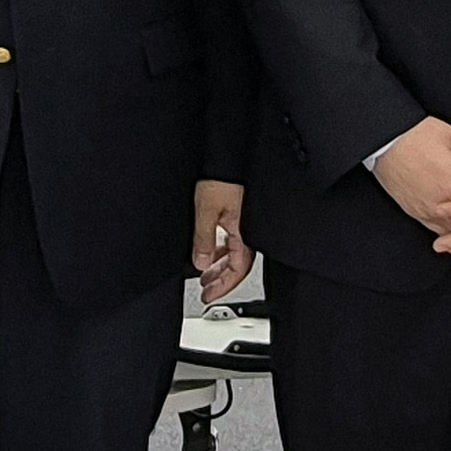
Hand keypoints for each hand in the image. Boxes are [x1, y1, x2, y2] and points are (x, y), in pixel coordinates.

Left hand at [191, 182, 252, 301]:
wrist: (229, 154)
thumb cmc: (222, 177)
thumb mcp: (207, 211)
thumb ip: (204, 240)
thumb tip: (201, 263)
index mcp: (245, 234)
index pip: (238, 270)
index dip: (223, 286)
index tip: (209, 296)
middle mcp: (249, 230)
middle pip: (238, 264)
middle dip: (220, 278)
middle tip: (206, 289)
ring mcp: (244, 221)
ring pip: (234, 251)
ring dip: (219, 263)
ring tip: (205, 272)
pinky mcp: (238, 212)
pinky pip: (232, 238)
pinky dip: (220, 247)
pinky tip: (209, 248)